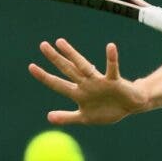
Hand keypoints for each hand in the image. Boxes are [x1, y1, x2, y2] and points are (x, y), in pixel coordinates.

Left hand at [28, 38, 147, 124]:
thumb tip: (48, 117)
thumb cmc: (107, 110)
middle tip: (42, 45)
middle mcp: (86, 83)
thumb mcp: (85, 117)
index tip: (31, 66)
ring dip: (72, 55)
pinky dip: (112, 58)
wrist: (130, 106)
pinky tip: (110, 47)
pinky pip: (112, 69)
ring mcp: (99, 81)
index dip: (44, 76)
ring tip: (61, 43)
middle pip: (67, 69)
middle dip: (54, 58)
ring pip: (83, 66)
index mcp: (78, 93)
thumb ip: (67, 117)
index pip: (57, 83)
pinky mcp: (113, 81)